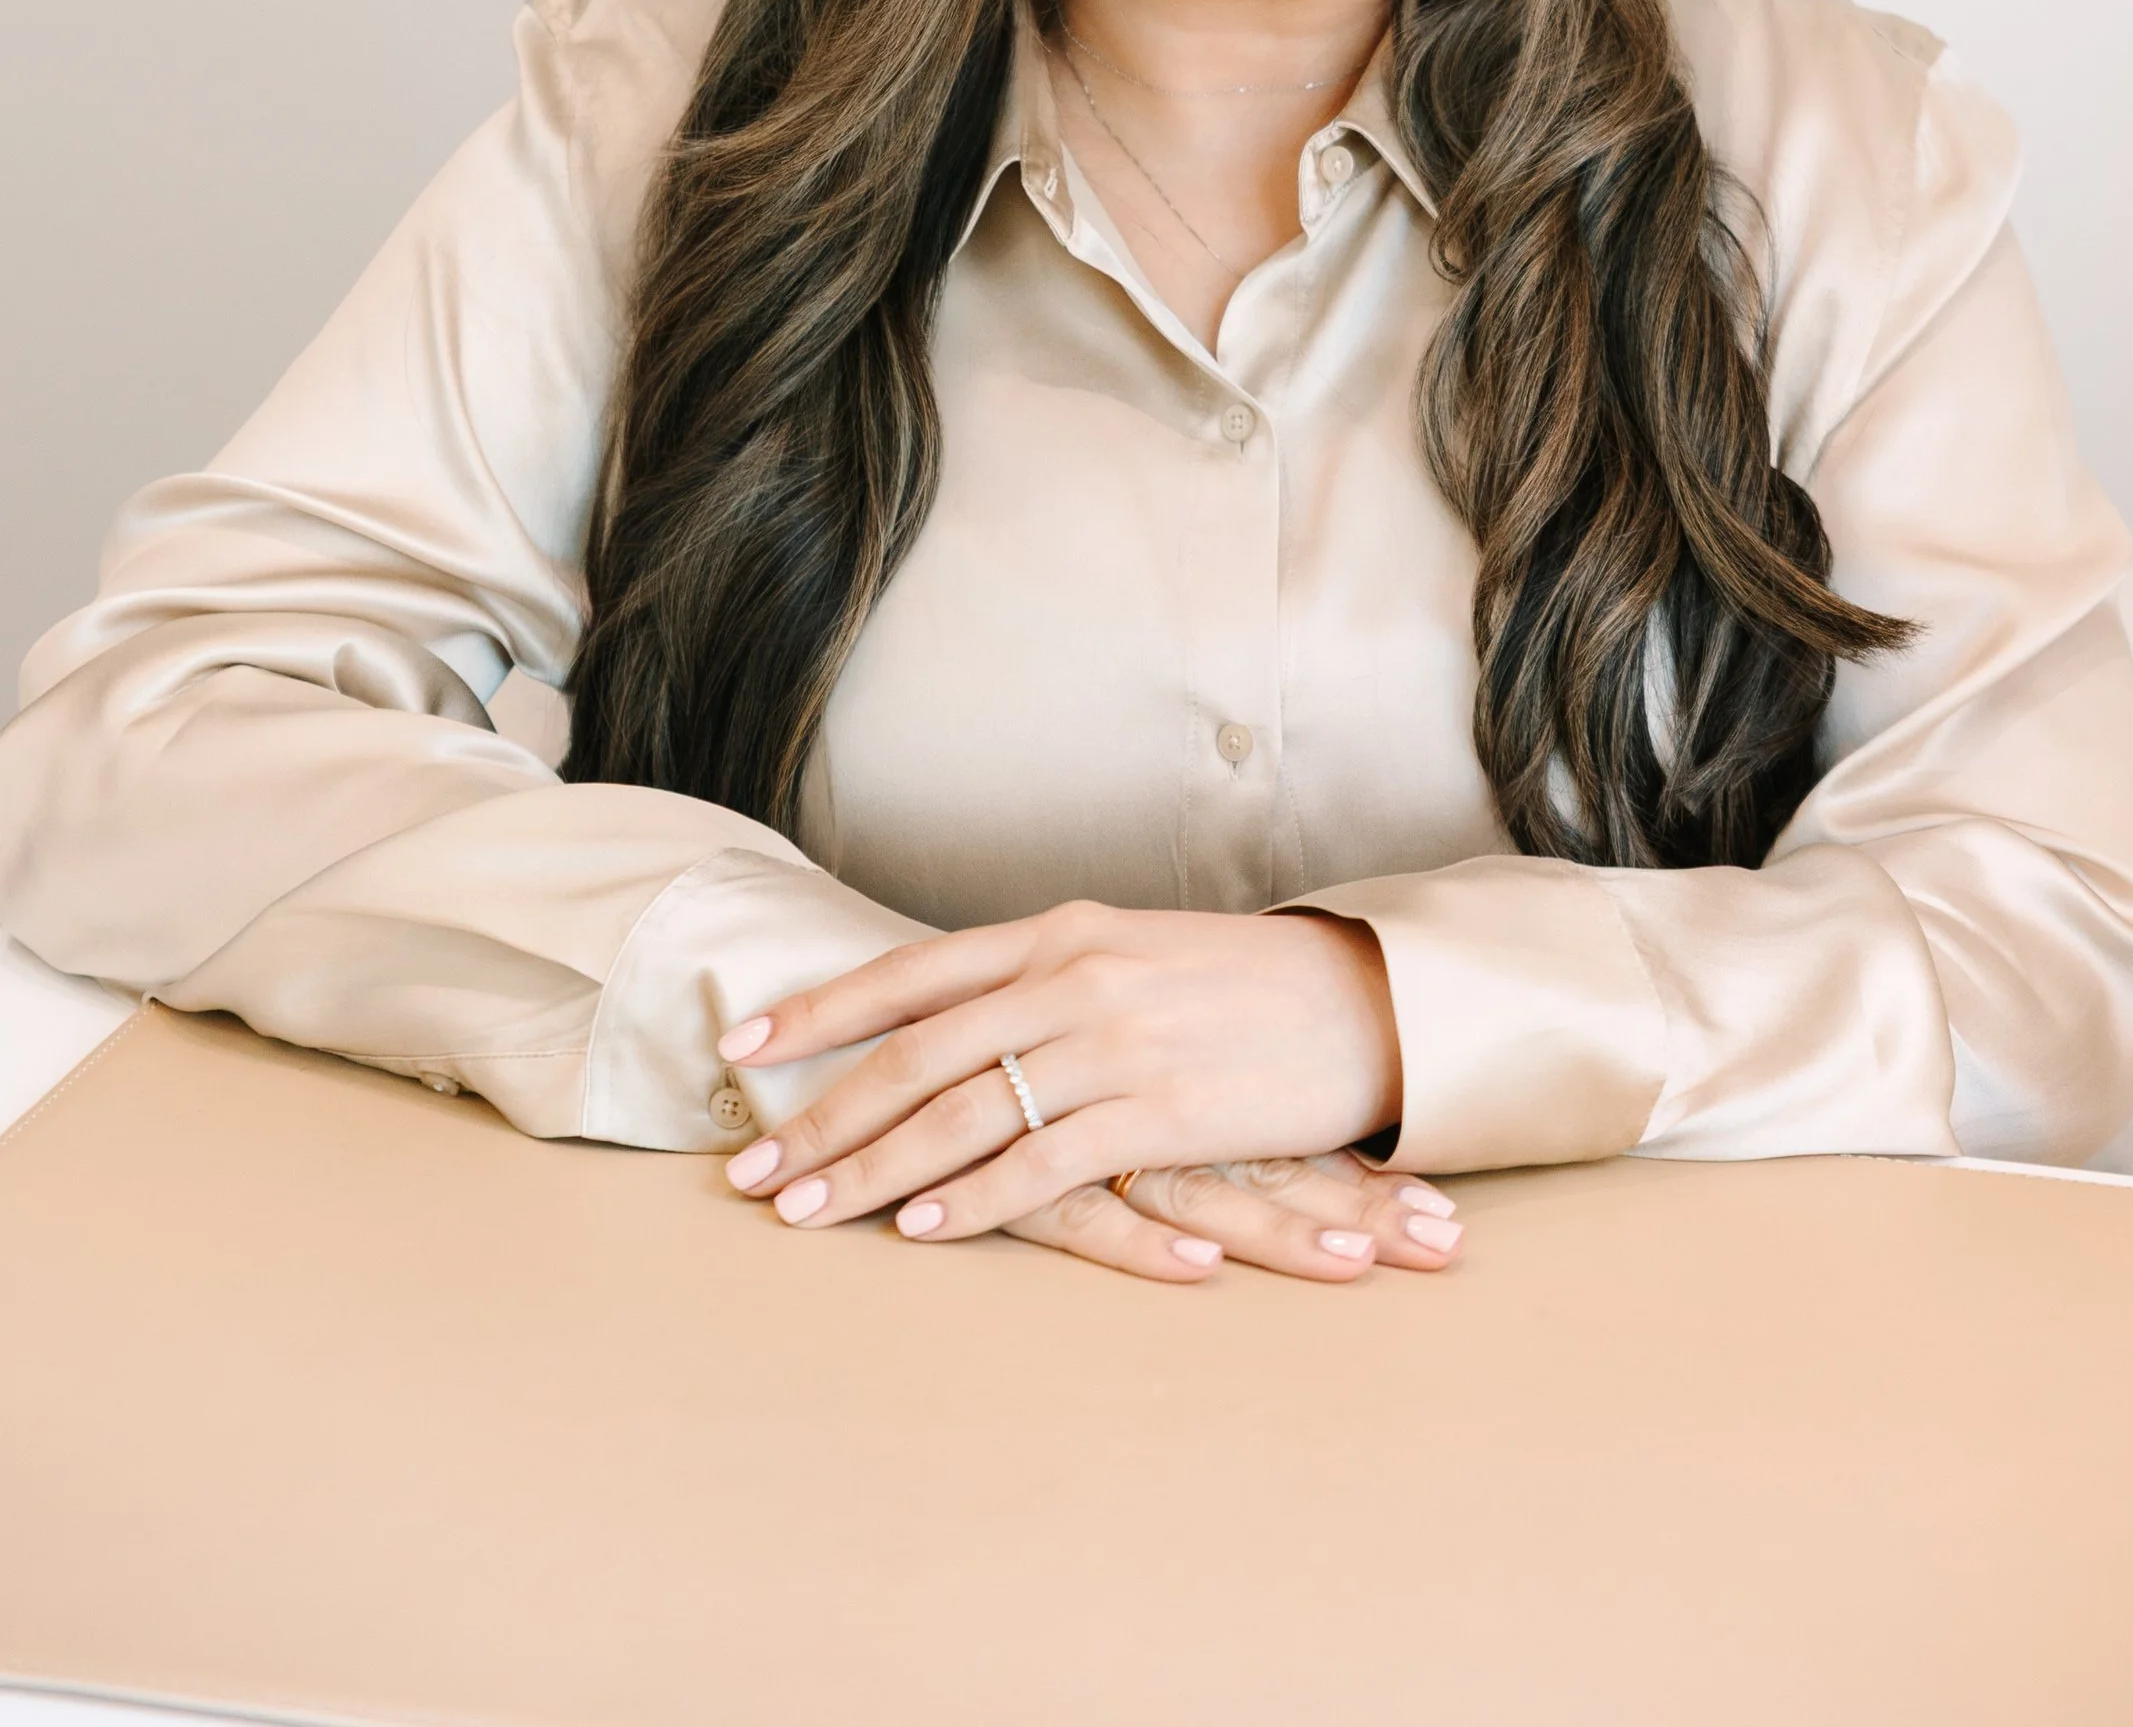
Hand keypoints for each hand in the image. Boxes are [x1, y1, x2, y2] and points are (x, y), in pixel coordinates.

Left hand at [715, 900, 1459, 1283]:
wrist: (1360, 1000)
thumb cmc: (1242, 984)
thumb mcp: (1132, 953)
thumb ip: (1045, 981)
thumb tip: (959, 1021)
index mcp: (1060, 931)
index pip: (913, 974)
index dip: (821, 1014)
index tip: (745, 1054)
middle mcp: (1073, 977)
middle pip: (916, 1052)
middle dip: (823, 1114)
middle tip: (753, 1170)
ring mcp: (1112, 1042)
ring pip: (961, 1112)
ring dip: (873, 1169)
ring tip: (808, 1212)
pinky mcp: (1155, 1111)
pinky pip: (1039, 1161)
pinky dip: (969, 1199)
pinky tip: (918, 1228)